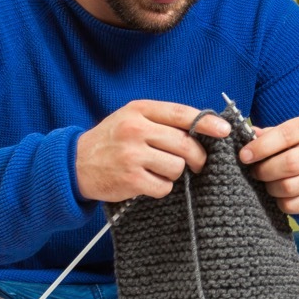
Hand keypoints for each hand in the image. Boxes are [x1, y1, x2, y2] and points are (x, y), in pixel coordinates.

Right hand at [75, 100, 230, 201]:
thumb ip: (163, 120)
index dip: (207, 123)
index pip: (181, 114)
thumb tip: (205, 127)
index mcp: (139, 111)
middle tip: (198, 163)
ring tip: (158, 169)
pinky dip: (161, 187)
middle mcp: (135, 130)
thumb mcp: (132, 118)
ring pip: (177, 167)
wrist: (74, 164)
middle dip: (198, 157)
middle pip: (185, 144)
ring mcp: (132, 155)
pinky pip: (164, 186)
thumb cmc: (112, 140)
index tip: (224, 131)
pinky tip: (147, 181)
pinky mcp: (130, 179)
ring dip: (175, 173)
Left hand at [238, 115, 298, 215]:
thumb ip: (265, 135)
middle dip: (264, 170)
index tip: (244, 156)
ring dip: (271, 187)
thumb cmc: (293, 147)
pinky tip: (279, 195)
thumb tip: (249, 135)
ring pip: (290, 187)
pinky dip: (280, 202)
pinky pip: (292, 205)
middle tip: (254, 172)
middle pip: (290, 163)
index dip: (261, 146)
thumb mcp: (282, 134)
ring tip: (267, 183)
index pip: (286, 135)